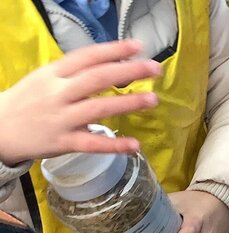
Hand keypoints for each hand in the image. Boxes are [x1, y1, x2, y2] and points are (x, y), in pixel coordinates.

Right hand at [0, 39, 160, 165]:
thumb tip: (114, 63)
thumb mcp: (46, 79)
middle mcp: (58, 93)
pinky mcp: (63, 142)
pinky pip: (92, 144)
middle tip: (155, 68)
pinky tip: (135, 145)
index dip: (113, 50)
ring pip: (97, 109)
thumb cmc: (30, 101)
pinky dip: (114, 145)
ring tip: (152, 99)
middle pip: (96, 79)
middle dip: (128, 71)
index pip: (86, 57)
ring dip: (127, 103)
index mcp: (53, 74)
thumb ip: (76, 73)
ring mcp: (61, 118)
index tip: (138, 46)